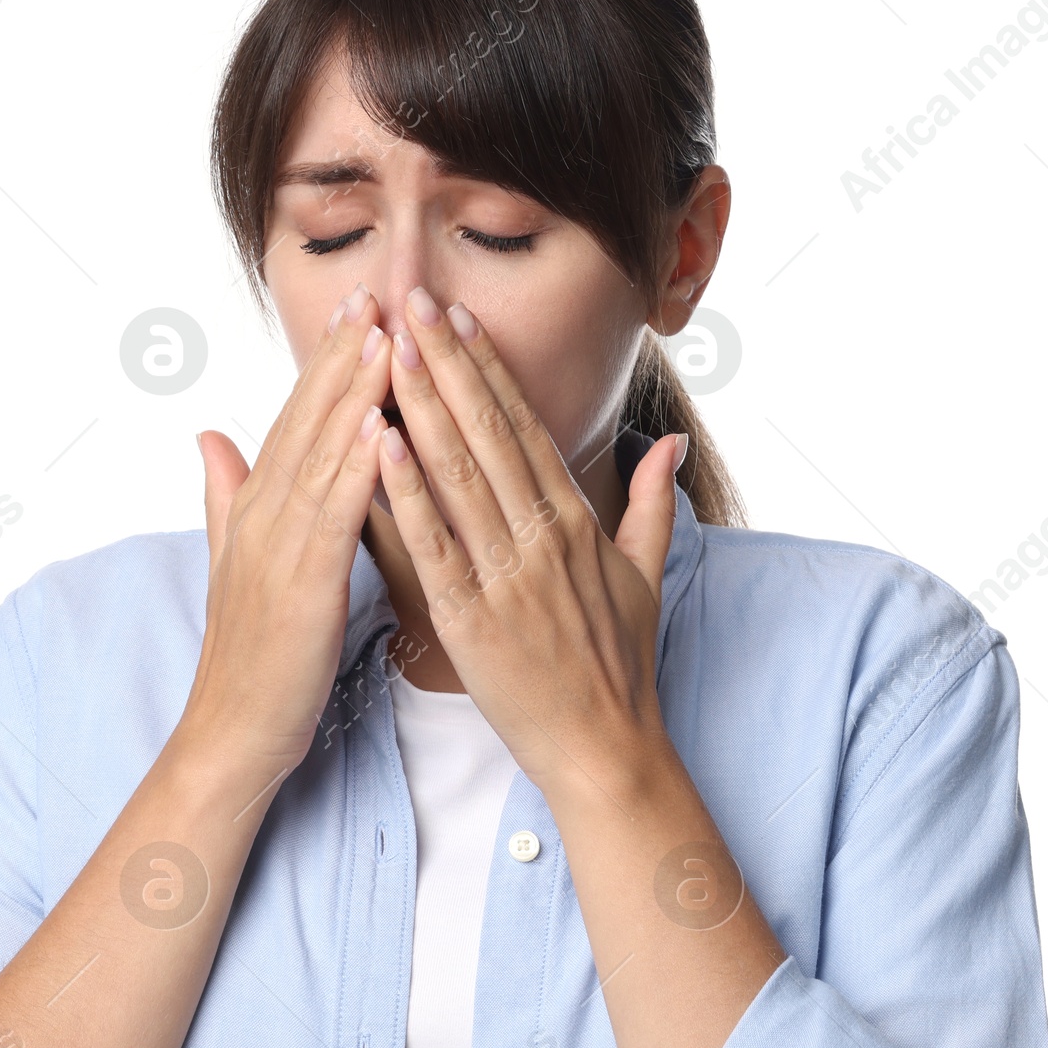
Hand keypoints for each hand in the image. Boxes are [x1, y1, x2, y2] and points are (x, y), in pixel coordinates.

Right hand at [187, 284, 391, 787]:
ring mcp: (278, 547)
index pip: (297, 420)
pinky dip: (358, 466)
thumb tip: (209, 437)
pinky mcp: (301, 585)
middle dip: (343, 354)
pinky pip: (334, 514)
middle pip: (309, 420)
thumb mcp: (235, 564)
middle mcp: (264, 515)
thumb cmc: (253, 657)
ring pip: (322, 453)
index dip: (326, 362)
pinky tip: (382, 423)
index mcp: (258, 509)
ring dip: (354, 391)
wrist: (233, 732)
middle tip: (378, 290)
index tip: (359, 307)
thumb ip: (224, 496)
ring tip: (387, 333)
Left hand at [376, 288, 687, 802]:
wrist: (607, 748)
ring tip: (389, 346)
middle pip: (486, 431)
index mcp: (574, 521)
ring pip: (457, 473)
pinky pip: (432, 542)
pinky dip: (404, 490)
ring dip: (421, 403)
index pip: (524, 427)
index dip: (487, 368)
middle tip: (409, 299)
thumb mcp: (645, 577)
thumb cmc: (620, 665)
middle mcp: (541, 535)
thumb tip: (670, 447)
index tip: (457, 316)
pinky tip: (378, 441)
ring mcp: (507, 573)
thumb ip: (649, 505)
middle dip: (446, 361)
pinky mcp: (471, 617)